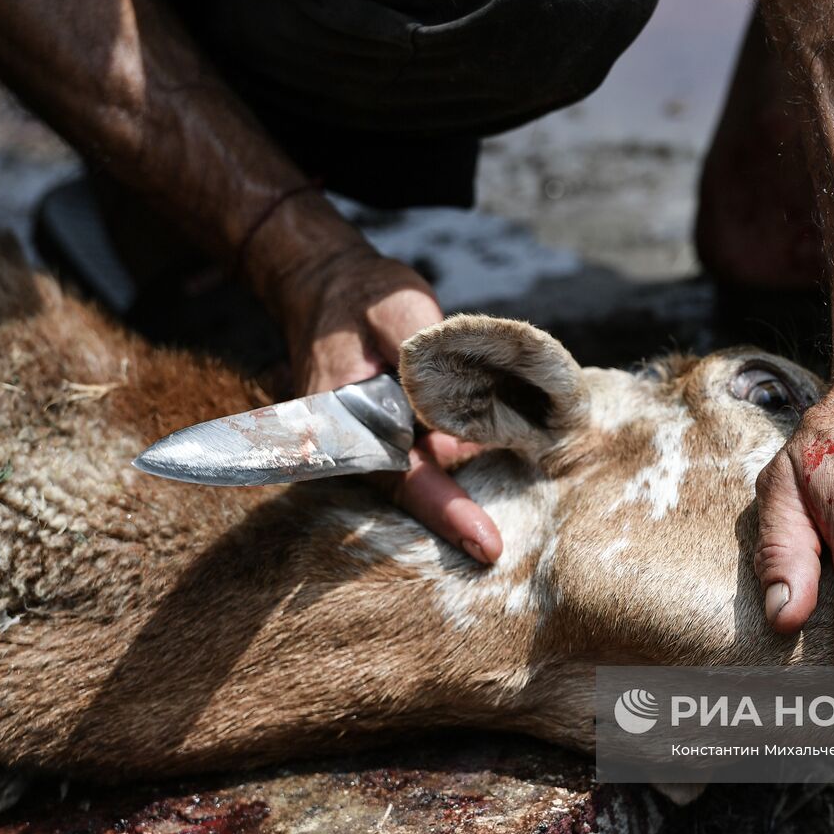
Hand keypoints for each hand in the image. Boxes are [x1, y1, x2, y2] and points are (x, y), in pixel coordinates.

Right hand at [278, 246, 502, 564]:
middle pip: (416, 493)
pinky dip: (458, 462)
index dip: (448, 512)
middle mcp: (351, 447)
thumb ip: (428, 359)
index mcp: (343, 423)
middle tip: (510, 541)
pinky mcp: (388, 441)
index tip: (486, 547)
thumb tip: (457, 412)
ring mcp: (368, 448)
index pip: (403, 478)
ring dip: (465, 490)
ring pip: (424, 482)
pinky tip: (500, 453)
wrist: (323, 286)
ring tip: (507, 506)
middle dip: (463, 515)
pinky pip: (426, 463)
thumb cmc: (362, 296)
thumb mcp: (400, 310)